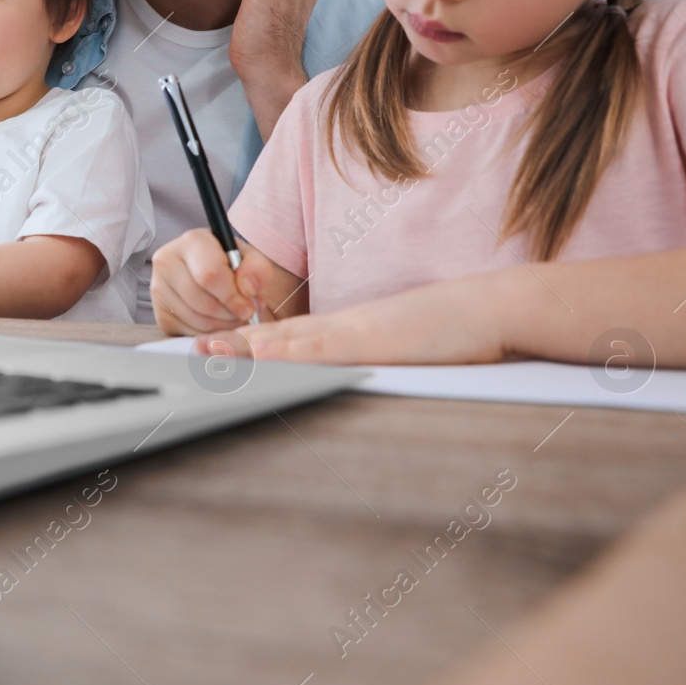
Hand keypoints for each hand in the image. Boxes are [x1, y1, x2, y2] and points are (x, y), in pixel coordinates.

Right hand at [150, 228, 278, 335]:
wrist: (212, 273)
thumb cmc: (232, 265)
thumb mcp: (251, 260)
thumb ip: (257, 269)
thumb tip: (247, 289)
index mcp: (192, 241)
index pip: (209, 275)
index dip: (232, 297)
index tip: (248, 308)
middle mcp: (167, 261)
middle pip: (201, 301)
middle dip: (228, 314)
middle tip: (243, 315)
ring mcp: (158, 288)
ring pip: (194, 319)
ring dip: (221, 325)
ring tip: (233, 317)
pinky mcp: (159, 312)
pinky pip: (187, 331)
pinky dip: (208, 332)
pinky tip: (218, 321)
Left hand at [195, 274, 511, 364]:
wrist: (491, 308)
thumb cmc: (455, 332)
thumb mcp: (404, 350)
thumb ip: (376, 360)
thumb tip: (357, 376)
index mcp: (349, 333)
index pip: (290, 339)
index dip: (251, 346)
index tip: (217, 351)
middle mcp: (345, 328)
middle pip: (279, 337)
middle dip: (235, 347)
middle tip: (194, 352)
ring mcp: (357, 333)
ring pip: (291, 341)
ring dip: (247, 348)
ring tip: (207, 352)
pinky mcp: (374, 342)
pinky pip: (325, 348)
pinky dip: (292, 351)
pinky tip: (264, 355)